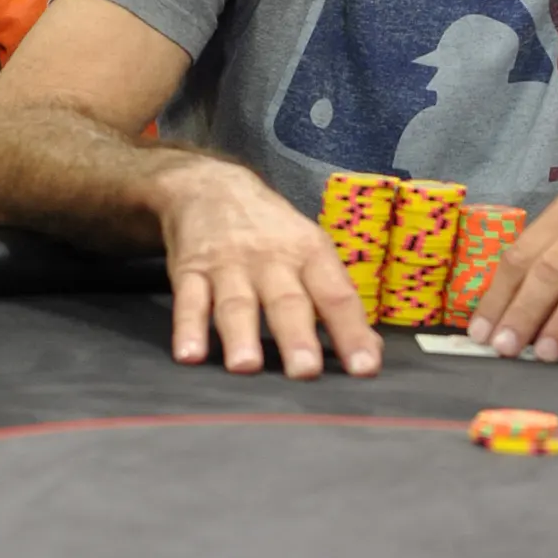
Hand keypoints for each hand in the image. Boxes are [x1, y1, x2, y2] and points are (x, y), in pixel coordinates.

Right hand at [154, 158, 382, 380]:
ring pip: (236, 303)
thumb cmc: (273, 234)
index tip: (365, 369)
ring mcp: (229, 265)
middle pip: (287, 302)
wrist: (211, 186)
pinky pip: (188, 301)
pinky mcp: (190, 270)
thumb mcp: (311, 252)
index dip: (352, 332)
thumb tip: (370, 353)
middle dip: (297, 337)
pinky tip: (189, 355)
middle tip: (305, 371)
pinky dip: (187, 328)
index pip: (337, 296)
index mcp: (310, 255)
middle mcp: (272, 260)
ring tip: (245, 367)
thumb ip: (337, 302)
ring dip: (241, 335)